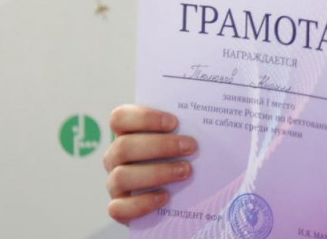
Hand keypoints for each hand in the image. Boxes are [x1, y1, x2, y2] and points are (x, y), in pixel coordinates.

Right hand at [103, 105, 196, 223]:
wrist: (177, 194)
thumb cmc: (179, 155)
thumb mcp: (182, 136)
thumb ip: (188, 125)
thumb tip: (211, 119)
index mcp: (126, 133)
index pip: (120, 118)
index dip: (144, 118)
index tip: (174, 122)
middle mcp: (115, 157)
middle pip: (123, 146)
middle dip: (160, 145)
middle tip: (190, 146)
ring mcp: (114, 184)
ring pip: (121, 176)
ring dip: (156, 173)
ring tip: (185, 171)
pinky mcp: (118, 209)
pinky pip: (119, 208)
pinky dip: (143, 202)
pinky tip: (166, 197)